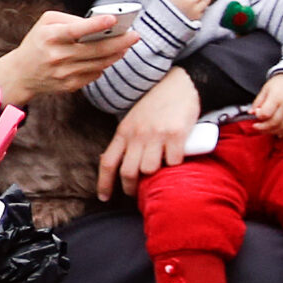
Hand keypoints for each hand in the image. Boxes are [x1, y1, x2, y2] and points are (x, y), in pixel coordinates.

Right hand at [0, 10, 139, 105]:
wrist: (21, 73)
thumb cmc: (38, 42)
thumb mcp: (46, 23)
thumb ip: (70, 19)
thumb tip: (98, 24)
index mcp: (50, 37)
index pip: (76, 30)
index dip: (96, 25)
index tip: (113, 19)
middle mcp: (57, 56)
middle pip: (96, 50)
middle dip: (120, 42)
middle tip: (135, 35)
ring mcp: (64, 73)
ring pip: (100, 64)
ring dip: (116, 54)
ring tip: (126, 45)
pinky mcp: (69, 86)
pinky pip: (94, 75)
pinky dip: (103, 65)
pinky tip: (107, 58)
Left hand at [97, 67, 200, 199]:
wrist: (179, 84)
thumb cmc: (155, 104)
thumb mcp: (133, 120)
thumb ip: (126, 140)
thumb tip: (116, 163)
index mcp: (123, 131)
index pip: (108, 162)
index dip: (103, 183)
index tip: (104, 198)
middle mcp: (137, 134)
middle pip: (127, 172)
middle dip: (130, 188)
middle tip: (137, 193)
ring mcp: (156, 135)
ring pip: (150, 169)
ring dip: (155, 177)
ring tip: (160, 173)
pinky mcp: (176, 134)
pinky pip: (173, 161)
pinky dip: (175, 166)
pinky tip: (177, 161)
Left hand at [252, 71, 282, 134]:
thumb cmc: (279, 84)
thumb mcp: (265, 89)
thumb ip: (258, 102)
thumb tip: (250, 113)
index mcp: (276, 98)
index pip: (266, 113)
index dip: (259, 117)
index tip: (256, 115)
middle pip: (274, 122)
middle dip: (263, 128)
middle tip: (256, 127)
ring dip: (272, 131)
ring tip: (265, 130)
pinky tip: (278, 134)